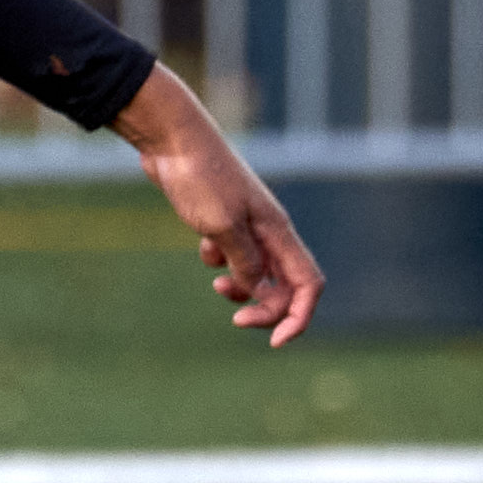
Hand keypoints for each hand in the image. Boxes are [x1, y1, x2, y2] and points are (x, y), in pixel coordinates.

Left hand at [111, 66, 322, 346]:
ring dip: (241, 288)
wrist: (173, 142)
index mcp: (279, 233)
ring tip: (216, 283)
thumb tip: (258, 291)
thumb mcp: (222, 227)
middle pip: (284, 286)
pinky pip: (230, 255)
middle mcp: (269, 232)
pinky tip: (204, 246)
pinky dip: (219, 261)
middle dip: (265, 308)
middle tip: (236, 320)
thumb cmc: (201, 178)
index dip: (298, 317)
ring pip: (256, 273)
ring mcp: (246, 226)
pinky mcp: (222, 221)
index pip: (308, 285)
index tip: (274, 341)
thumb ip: (244, 262)